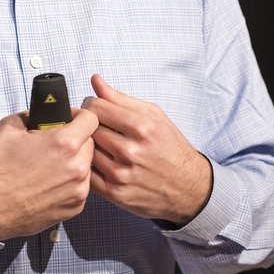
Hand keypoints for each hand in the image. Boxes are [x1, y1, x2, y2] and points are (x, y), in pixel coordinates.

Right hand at [0, 107, 97, 239]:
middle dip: (77, 139)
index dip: (79, 116)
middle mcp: (77, 166)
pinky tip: (49, 183)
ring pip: (86, 166)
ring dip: (74, 162)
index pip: (91, 119)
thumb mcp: (10, 127)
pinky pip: (80, 187)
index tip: (70, 120)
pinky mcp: (75, 208)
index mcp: (64, 143)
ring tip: (50, 166)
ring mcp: (78, 190)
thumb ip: (33, 115)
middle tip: (56, 144)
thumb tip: (42, 115)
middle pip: (90, 143)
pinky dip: (70, 183)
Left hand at [80, 73, 211, 224]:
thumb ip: (120, 98)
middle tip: (95, 126)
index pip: (96, 107)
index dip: (90, 105)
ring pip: (86, 151)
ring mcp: (122, 174)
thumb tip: (95, 80)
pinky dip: (89, 165)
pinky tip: (101, 161)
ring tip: (100, 143)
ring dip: (88, 145)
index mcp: (141, 127)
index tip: (93, 108)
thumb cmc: (170, 147)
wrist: (188, 187)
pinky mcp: (116, 193)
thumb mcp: (153, 115)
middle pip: (89, 129)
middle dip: (88, 125)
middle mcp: (131, 151)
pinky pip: (88, 173)